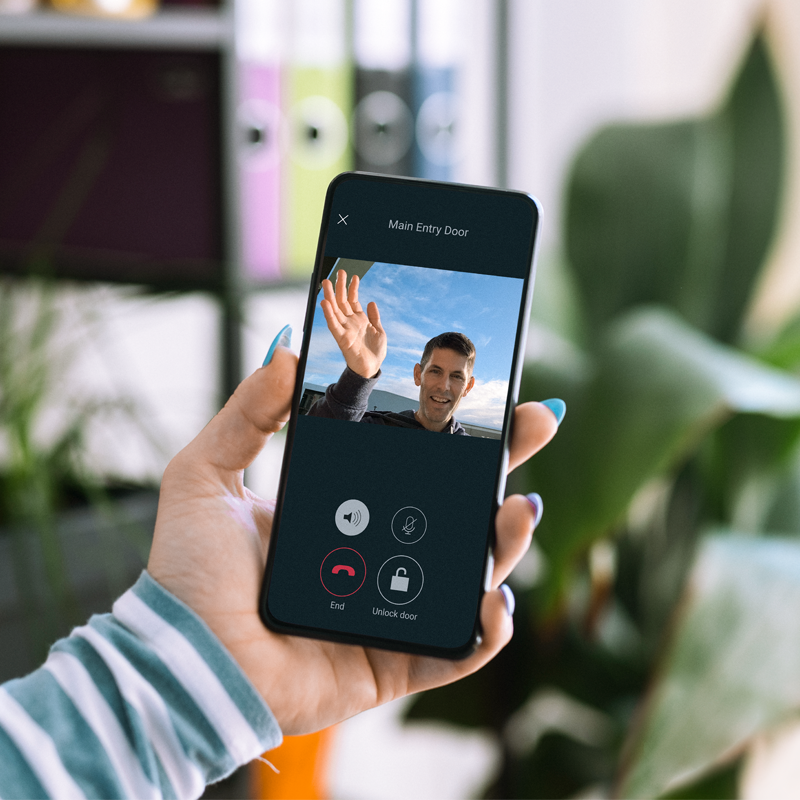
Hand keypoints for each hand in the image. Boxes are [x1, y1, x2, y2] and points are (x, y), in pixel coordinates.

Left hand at [147, 346, 558, 734]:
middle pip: (459, 508)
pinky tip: (491, 599)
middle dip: (506, 466)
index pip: (416, 464)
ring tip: (516, 509)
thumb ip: (246, 413)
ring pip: (471, 573)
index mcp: (346, 509)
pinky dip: (486, 630)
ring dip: (506, 542)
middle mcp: (378, 554)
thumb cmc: (190, 575)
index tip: (489, 392)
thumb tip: (285, 350)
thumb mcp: (206, 475)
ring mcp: (392, 608)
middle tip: (537, 425)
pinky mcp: (395, 662)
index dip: (457, 431)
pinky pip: (456, 649)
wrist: (183, 661)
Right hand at [320, 269, 386, 378]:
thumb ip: (375, 317)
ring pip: (335, 310)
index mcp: (360, 320)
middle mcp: (350, 323)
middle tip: (339, 273)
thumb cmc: (375, 353)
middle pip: (342, 301)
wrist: (371, 369)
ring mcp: (345, 329)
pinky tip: (325, 303)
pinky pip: (333, 325)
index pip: (353, 300)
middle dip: (340, 287)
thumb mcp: (379, 331)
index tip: (354, 276)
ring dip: (330, 296)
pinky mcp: (341, 339)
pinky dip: (328, 314)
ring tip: (327, 283)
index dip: (353, 288)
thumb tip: (371, 302)